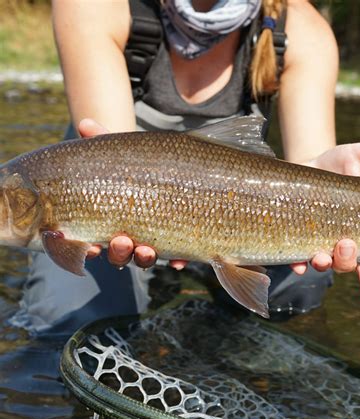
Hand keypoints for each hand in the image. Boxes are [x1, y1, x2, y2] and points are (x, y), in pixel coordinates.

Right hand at [78, 118, 187, 270]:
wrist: (179, 171)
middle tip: (121, 241)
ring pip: (144, 258)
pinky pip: (178, 258)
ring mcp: (155, 241)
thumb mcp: (125, 154)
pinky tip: (180, 261)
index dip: (89, 248)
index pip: (95, 240)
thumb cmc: (142, 166)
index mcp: (111, 220)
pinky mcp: (180, 243)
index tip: (90, 247)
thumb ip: (105, 143)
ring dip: (143, 258)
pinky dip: (178, 260)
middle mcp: (131, 235)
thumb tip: (85, 123)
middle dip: (119, 252)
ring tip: (145, 249)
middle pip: (119, 253)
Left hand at [291, 128, 359, 297]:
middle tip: (347, 245)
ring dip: (322, 263)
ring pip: (322, 263)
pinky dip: (296, 262)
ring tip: (321, 256)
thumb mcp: (358, 154)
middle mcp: (339, 239)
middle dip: (347, 261)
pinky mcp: (294, 236)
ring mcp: (316, 240)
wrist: (304, 164)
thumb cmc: (335, 164)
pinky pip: (294, 256)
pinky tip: (296, 263)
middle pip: (346, 263)